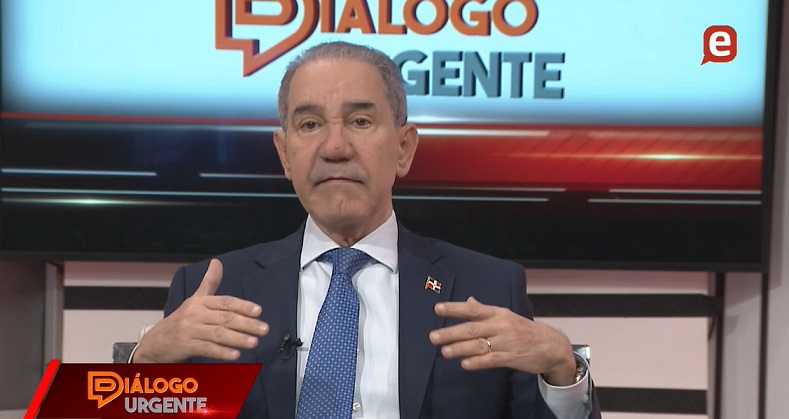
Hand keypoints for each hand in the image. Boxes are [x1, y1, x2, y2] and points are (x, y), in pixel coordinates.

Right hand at [132, 259, 269, 362]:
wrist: (154, 343)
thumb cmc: (181, 320)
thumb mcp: (195, 300)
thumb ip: (209, 283)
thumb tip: (217, 261)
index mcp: (200, 301)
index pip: (225, 302)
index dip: (243, 306)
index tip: (259, 311)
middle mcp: (195, 313)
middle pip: (225, 318)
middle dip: (247, 324)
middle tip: (264, 330)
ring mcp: (189, 330)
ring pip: (218, 334)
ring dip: (238, 338)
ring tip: (254, 342)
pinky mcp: (185, 346)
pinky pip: (207, 349)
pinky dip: (222, 352)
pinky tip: (235, 355)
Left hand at [429, 296, 576, 385]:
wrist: (551, 346)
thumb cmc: (524, 330)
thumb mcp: (505, 316)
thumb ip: (485, 310)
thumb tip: (468, 300)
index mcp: (498, 313)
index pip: (473, 309)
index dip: (454, 308)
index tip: (437, 308)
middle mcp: (501, 325)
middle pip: (472, 328)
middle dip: (451, 332)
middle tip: (433, 336)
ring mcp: (506, 342)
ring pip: (479, 344)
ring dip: (460, 348)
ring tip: (444, 352)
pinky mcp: (511, 357)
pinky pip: (491, 360)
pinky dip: (477, 362)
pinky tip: (464, 364)